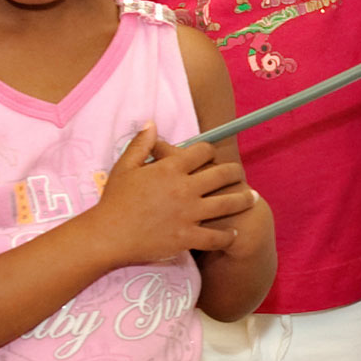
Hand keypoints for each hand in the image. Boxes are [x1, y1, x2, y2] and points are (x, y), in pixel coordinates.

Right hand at [91, 127, 255, 263]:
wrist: (108, 235)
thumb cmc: (114, 201)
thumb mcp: (124, 167)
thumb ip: (141, 144)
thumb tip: (151, 123)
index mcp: (170, 168)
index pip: (202, 151)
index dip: (209, 151)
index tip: (211, 154)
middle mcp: (184, 188)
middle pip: (221, 175)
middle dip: (234, 172)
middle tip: (240, 174)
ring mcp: (189, 213)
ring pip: (227, 203)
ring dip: (243, 200)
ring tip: (253, 198)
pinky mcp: (188, 237)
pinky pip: (216, 236)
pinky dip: (228, 235)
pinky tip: (234, 233)